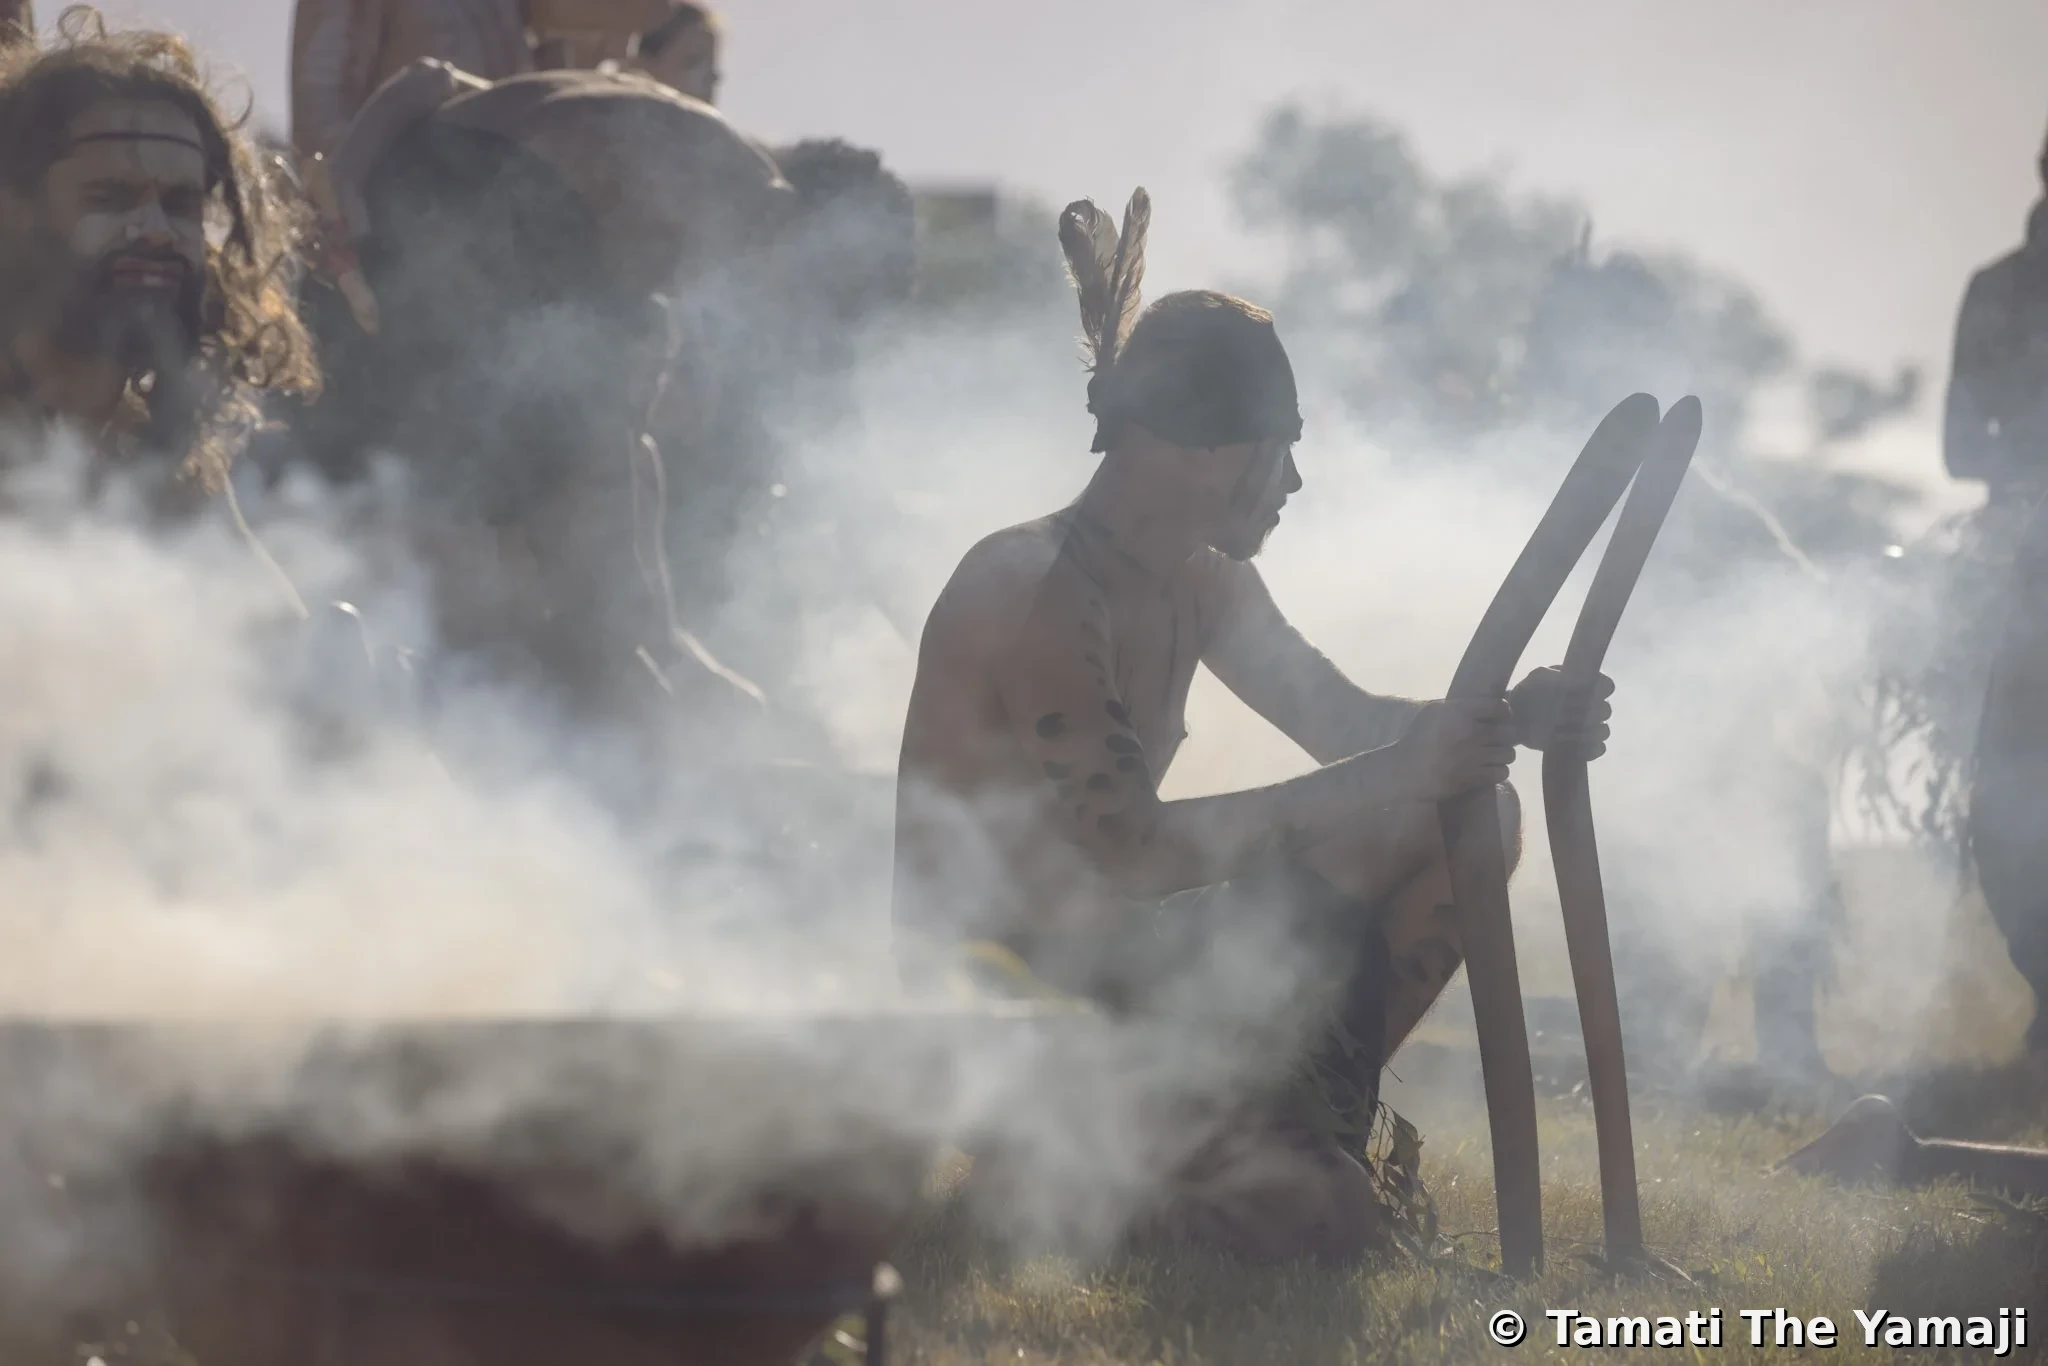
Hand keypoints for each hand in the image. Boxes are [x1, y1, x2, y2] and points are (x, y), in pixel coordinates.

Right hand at [1396, 697, 1515, 799]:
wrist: (1407, 771)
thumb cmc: (1417, 739)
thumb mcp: (1432, 712)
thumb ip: (1457, 707)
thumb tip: (1481, 705)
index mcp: (1461, 713)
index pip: (1499, 707)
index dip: (1504, 711)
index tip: (1501, 716)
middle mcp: (1472, 733)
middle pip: (1510, 732)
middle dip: (1507, 735)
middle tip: (1498, 738)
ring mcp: (1475, 757)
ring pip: (1509, 754)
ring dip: (1503, 754)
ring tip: (1493, 754)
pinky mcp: (1475, 777)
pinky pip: (1502, 772)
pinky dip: (1498, 770)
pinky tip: (1488, 768)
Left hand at [1507, 665, 1612, 758]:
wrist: (1516, 717)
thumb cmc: (1529, 692)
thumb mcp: (1538, 677)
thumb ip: (1556, 676)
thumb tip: (1579, 681)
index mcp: (1585, 685)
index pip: (1606, 686)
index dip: (1601, 690)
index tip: (1586, 693)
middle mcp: (1591, 706)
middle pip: (1605, 710)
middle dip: (1586, 713)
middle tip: (1562, 714)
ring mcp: (1588, 726)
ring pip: (1603, 731)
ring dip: (1585, 732)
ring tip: (1560, 731)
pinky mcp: (1582, 745)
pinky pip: (1598, 749)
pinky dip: (1590, 749)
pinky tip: (1571, 747)